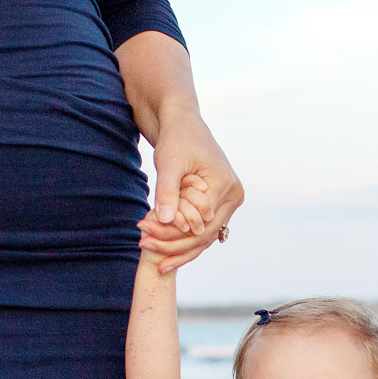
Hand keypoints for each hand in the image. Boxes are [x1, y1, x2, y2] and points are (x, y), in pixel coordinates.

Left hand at [137, 112, 242, 275]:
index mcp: (225, 185)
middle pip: (203, 234)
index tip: (143, 238)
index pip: (199, 224)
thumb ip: (168, 191)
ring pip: (205, 236)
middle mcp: (234, 195)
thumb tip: (167, 220)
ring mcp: (232, 201)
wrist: (185, 125)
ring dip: (178, 247)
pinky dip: (185, 239)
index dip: (171, 235)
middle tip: (142, 247)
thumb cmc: (176, 139)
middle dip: (173, 245)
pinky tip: (164, 249)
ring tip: (151, 253)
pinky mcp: (223, 203)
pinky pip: (205, 228)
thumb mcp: (168, 163)